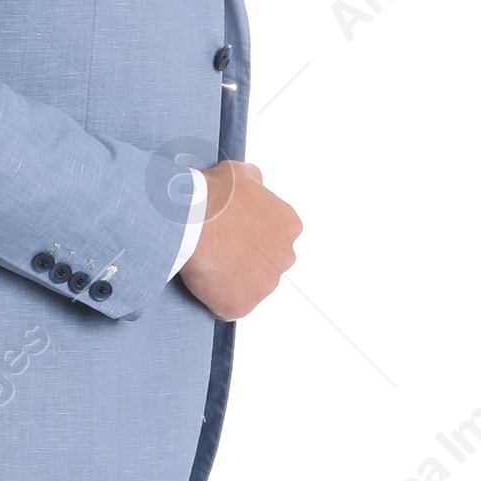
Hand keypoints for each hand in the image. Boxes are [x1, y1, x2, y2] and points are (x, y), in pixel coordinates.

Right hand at [179, 160, 300, 321]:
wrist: (191, 219)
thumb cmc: (214, 194)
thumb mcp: (241, 173)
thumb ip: (255, 182)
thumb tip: (255, 183)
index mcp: (289, 225)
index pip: (275, 237)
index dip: (252, 237)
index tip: (233, 234)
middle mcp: (285, 257)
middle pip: (266, 266)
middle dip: (246, 261)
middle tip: (219, 250)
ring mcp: (265, 285)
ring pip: (249, 288)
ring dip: (232, 281)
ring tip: (207, 265)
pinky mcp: (241, 305)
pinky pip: (229, 307)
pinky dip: (216, 299)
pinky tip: (202, 282)